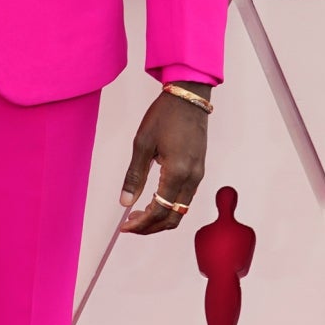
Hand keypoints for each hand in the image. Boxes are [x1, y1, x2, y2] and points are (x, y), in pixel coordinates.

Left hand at [118, 86, 208, 232]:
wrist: (189, 97)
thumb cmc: (165, 115)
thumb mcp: (142, 144)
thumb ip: (134, 176)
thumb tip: (125, 202)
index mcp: (177, 172)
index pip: (159, 210)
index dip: (141, 223)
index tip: (125, 226)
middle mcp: (192, 177)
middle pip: (174, 217)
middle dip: (151, 227)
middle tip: (131, 225)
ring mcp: (198, 174)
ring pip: (182, 210)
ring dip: (161, 217)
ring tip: (139, 214)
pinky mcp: (199, 169)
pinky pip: (186, 198)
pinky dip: (170, 206)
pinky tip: (154, 200)